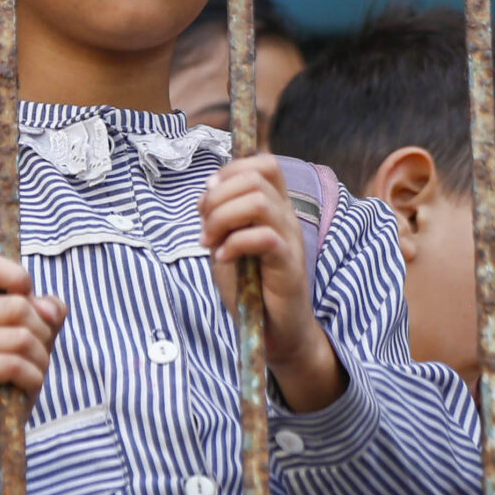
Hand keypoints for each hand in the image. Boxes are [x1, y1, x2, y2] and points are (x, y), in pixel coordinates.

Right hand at [0, 254, 64, 460]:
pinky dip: (32, 378)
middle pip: (19, 307)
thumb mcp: (36, 336)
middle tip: (34, 354)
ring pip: (22, 338)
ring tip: (28, 373)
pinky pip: (15, 364)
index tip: (28, 298)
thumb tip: (49, 307)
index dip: (17, 277)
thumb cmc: (13, 373)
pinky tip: (22, 386)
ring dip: (39, 361)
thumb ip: (47, 312)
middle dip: (42, 334)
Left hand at [200, 154, 342, 412]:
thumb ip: (221, 216)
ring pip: (259, 202)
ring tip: (211, 243)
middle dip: (217, 197)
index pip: (263, 163)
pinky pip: (264, 237)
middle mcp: (286, 217)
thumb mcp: (228, 243)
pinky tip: (224, 259)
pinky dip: (235, 244)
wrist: (273, 331)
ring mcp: (290, 239)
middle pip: (256, 177)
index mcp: (274, 207)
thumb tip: (207, 190)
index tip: (207, 202)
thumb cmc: (250, 287)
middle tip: (205, 228)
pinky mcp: (288, 264)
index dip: (230, 171)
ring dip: (223, 218)